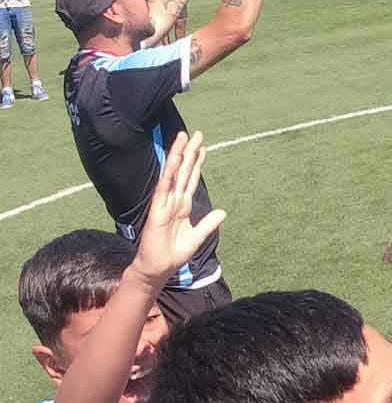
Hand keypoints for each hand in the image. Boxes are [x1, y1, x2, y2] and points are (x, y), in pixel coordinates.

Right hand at [132, 131, 223, 286]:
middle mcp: (173, 201)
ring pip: (172, 175)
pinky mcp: (157, 212)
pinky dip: (168, 176)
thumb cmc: (174, 253)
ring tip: (183, 139)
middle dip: (190, 153)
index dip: (197, 164)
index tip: (204, 148)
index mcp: (183, 206)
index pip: (191, 180)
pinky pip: (163, 190)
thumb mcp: (197, 236)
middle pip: (183, 172)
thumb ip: (209, 223)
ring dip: (178, 157)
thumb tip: (223, 212)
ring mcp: (164, 204)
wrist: (158, 268)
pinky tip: (172, 163)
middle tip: (197, 134)